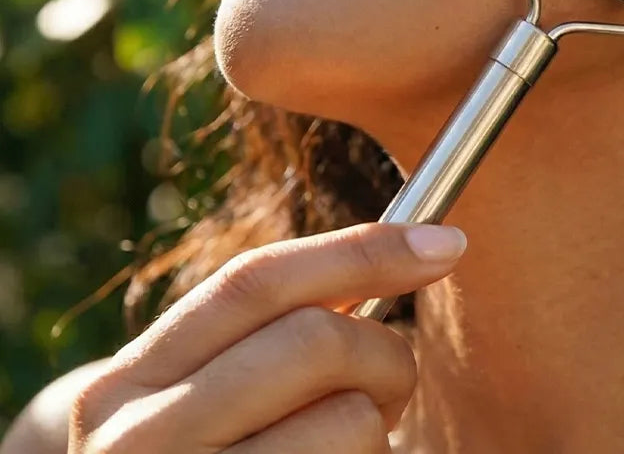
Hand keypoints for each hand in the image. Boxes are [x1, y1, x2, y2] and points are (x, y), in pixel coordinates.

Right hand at [68, 222, 467, 452]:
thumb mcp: (202, 395)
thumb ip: (272, 331)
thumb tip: (417, 249)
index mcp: (126, 380)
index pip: (255, 280)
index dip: (360, 250)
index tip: (444, 241)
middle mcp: (135, 440)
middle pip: (312, 341)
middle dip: (384, 353)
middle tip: (394, 385)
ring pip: (350, 421)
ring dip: (379, 429)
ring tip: (351, 447)